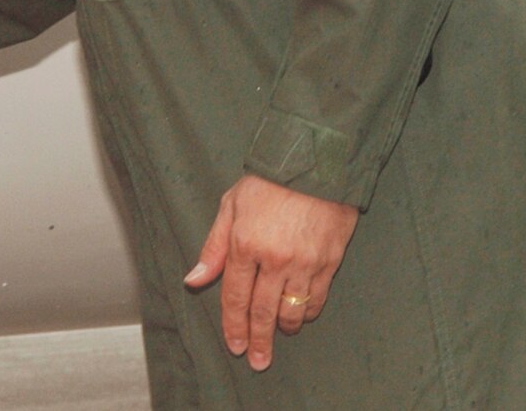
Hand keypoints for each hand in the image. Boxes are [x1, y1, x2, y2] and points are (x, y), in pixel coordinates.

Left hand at [184, 173, 358, 371]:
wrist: (315, 164)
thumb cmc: (268, 181)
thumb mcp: (231, 205)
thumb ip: (214, 247)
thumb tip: (195, 280)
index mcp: (245, 243)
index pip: (235, 297)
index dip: (233, 326)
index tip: (234, 346)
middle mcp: (274, 258)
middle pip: (262, 312)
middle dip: (258, 341)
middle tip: (258, 361)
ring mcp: (304, 262)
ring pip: (292, 311)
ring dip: (283, 328)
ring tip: (278, 335)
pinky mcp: (329, 262)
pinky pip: (317, 299)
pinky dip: (307, 312)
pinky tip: (300, 315)